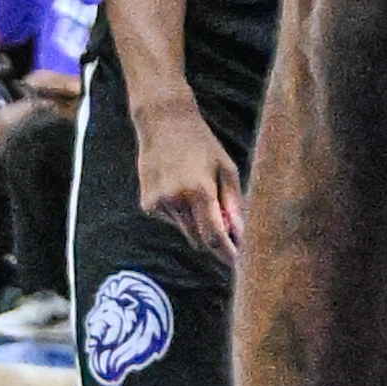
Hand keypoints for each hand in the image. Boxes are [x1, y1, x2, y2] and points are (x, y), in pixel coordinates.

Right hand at [135, 98, 241, 261]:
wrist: (163, 122)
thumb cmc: (201, 143)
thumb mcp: (225, 166)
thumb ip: (233, 201)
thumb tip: (239, 233)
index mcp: (200, 189)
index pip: (215, 235)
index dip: (227, 253)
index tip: (239, 263)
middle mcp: (176, 200)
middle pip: (200, 240)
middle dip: (216, 242)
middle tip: (231, 239)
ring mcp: (159, 204)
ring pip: (185, 231)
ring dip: (197, 223)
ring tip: (199, 192)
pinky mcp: (147, 205)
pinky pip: (172, 221)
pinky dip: (181, 214)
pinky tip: (180, 187)